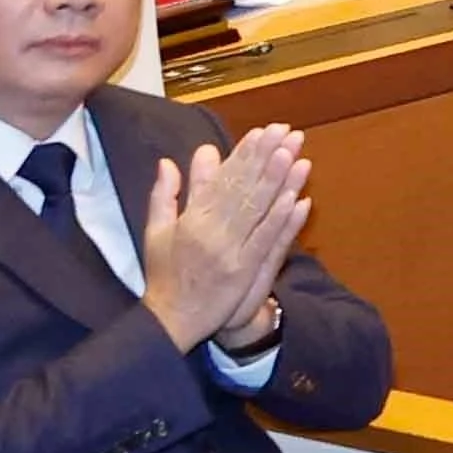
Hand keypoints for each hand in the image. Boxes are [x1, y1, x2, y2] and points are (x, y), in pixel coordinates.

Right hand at [136, 128, 312, 353]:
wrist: (171, 321)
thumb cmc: (164, 275)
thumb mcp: (155, 233)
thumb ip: (164, 195)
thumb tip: (168, 161)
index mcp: (190, 220)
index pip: (222, 180)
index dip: (244, 155)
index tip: (263, 132)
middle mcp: (210, 233)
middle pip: (244, 189)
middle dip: (267, 158)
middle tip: (287, 131)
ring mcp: (229, 253)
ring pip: (258, 211)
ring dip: (279, 181)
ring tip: (297, 154)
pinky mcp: (244, 272)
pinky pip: (266, 242)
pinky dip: (282, 219)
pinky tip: (298, 198)